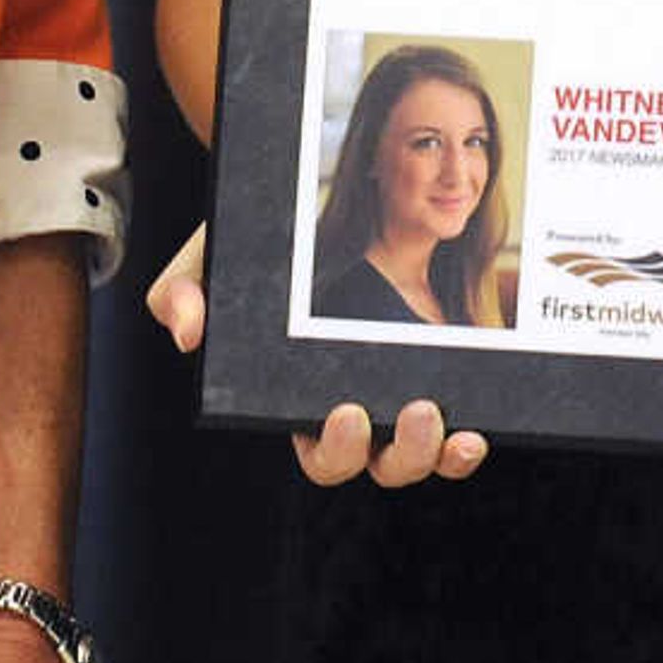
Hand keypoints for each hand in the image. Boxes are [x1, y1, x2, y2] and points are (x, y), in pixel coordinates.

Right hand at [142, 224, 486, 487]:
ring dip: (441, 455)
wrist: (303, 198)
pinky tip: (480, 423)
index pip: (321, 454)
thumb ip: (182, 290)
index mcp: (300, 400)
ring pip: (424, 453)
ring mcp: (398, 389)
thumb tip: (187, 329)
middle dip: (401, 456)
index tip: (347, 413)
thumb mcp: (208, 258)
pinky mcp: (436, 364)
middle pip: (378, 463)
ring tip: (455, 427)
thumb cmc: (252, 242)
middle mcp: (354, 406)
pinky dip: (469, 435)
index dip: (336, 451)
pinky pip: (458, 419)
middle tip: (415, 412)